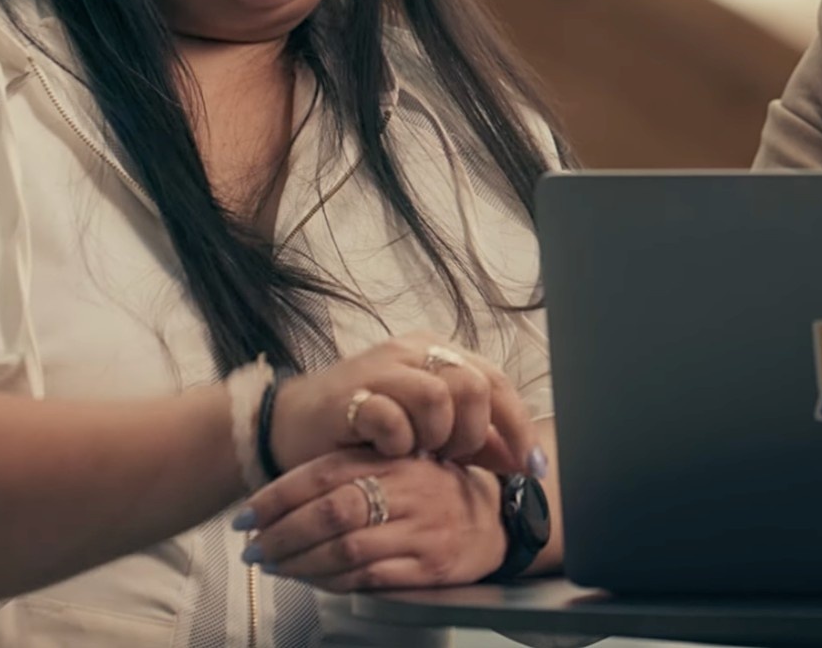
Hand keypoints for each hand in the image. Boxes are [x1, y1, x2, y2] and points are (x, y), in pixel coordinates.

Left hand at [243, 449, 505, 591]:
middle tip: (253, 548)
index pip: (325, 473)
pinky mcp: (430, 567)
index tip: (246, 515)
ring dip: (300, 562)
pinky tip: (311, 580)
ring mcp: (421, 530)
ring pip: (346, 549)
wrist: (497, 519)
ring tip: (274, 566)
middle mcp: (409, 490)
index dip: (278, 495)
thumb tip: (285, 495)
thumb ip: (354, 470)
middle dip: (282, 533)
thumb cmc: (435, 491)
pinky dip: (331, 581)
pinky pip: (369, 578)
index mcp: (395, 458)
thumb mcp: (401, 463)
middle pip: (331, 512)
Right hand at [272, 335, 536, 473]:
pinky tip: (388, 452)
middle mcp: (414, 352)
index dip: (518, 427)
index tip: (530, 468)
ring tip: (419, 453)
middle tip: (450, 456)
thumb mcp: (429, 434)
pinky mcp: (349, 394)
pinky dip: (398, 442)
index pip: (496, 381)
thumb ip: (475, 441)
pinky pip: (391, 417)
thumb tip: (526, 463)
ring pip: (438, 395)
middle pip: (474, 384)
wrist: (290, 427)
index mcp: (439, 354)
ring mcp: (380, 369)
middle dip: (472, 433)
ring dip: (436, 437)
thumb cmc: (366, 432)